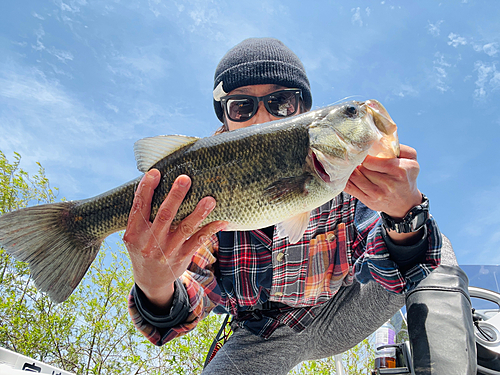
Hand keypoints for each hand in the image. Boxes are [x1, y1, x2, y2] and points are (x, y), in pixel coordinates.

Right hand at [123, 169, 226, 311]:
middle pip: (164, 216)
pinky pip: (199, 240)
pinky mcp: (183, 257)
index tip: (155, 172)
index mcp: (135, 233)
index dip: (146, 189)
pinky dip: (211, 229)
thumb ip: (140, 214)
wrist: (150, 281)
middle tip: (185, 179)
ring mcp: (168, 251)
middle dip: (175, 196)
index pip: (139, 207)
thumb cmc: (143, 248)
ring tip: (210, 199)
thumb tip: (150, 181)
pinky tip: (222, 220)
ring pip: (185, 228)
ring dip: (199, 213)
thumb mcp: (134, 235)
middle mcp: (150, 243)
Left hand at [344, 144, 422, 243]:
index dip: (364, 154)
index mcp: (399, 171)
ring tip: (350, 163)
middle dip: (357, 161)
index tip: (362, 150)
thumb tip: (382, 141)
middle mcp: (388, 184)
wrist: (406, 203)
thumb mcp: (412, 160)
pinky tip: (343, 174)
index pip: (372, 160)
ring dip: (350, 169)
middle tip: (354, 156)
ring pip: (354, 177)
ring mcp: (377, 194)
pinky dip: (343, 180)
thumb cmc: (407, 177)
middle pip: (362, 168)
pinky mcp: (368, 200)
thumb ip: (400, 147)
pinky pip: (349, 188)